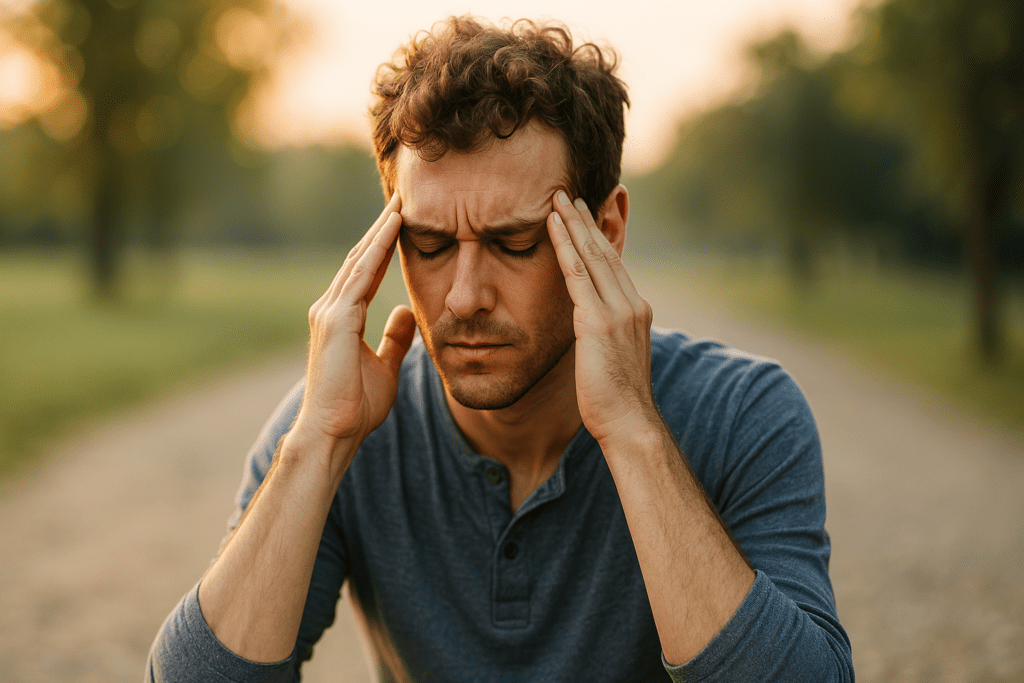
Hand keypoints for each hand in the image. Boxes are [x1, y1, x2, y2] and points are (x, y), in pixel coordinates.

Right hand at [293, 193, 416, 462]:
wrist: (335, 432)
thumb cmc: (356, 407)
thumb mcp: (385, 366)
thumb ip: (394, 338)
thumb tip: (406, 313)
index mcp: (342, 317)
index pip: (367, 271)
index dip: (384, 244)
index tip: (404, 219)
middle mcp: (330, 308)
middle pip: (361, 258)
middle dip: (382, 228)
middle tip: (403, 196)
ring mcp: (329, 311)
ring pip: (360, 260)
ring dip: (381, 229)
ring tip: (401, 202)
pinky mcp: (335, 319)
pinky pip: (361, 276)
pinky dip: (377, 249)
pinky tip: (394, 227)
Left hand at [547, 189, 657, 445]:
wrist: (630, 423)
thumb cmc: (617, 403)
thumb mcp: (613, 361)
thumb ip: (604, 339)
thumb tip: (591, 335)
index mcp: (636, 312)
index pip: (614, 265)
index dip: (598, 238)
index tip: (584, 216)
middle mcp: (632, 304)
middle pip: (605, 252)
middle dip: (586, 221)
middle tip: (568, 194)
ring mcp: (618, 311)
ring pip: (592, 256)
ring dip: (573, 224)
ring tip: (557, 199)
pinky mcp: (599, 322)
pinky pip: (577, 274)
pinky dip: (564, 246)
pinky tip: (552, 226)